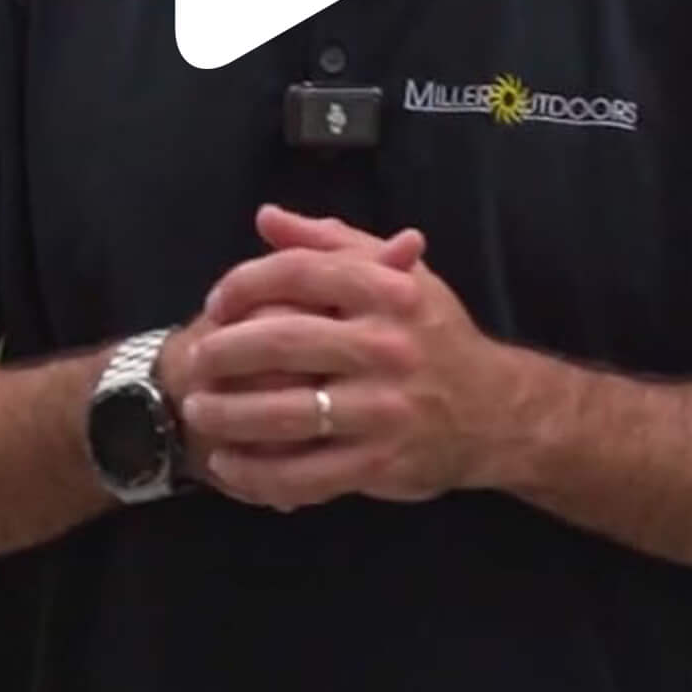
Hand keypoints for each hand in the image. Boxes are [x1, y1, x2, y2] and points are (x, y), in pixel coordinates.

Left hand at [156, 208, 422, 482]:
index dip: (245, 283)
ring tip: (199, 410)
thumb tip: (266, 217)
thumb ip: (329, 243)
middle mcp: (387, 346)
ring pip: (287, 413)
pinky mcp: (380, 462)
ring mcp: (383, 409)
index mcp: (387, 291)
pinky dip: (258, 473)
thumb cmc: (432, 335)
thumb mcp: (395, 276)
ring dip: (229, 414)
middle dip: (224, 351)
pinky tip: (229, 465)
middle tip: (195, 361)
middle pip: (283, 340)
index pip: (298, 273)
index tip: (217, 303)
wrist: (496, 410)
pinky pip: (304, 474)